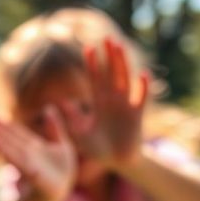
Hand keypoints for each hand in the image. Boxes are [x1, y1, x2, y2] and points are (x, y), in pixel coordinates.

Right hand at [0, 109, 75, 200]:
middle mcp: (29, 153)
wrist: (62, 189)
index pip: (17, 132)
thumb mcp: (62, 144)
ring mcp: (30, 164)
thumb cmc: (62, 169)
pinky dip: (12, 157)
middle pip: (12, 139)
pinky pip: (21, 163)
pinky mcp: (34, 174)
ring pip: (13, 150)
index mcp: (34, 145)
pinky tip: (5, 154)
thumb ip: (54, 128)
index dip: (5, 124)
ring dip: (1, 143)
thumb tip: (48, 108)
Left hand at [62, 38, 149, 173]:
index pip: (95, 79)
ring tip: (120, 47)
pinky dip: (142, 88)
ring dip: (122, 64)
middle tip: (107, 38)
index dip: (93, 64)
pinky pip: (140, 99)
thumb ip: (70, 119)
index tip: (89, 47)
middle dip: (109, 57)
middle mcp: (113, 101)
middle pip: (111, 74)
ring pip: (124, 81)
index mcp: (99, 103)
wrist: (118, 162)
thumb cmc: (98, 149)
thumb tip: (56, 103)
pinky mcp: (136, 116)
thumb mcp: (80, 134)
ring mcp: (125, 106)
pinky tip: (143, 75)